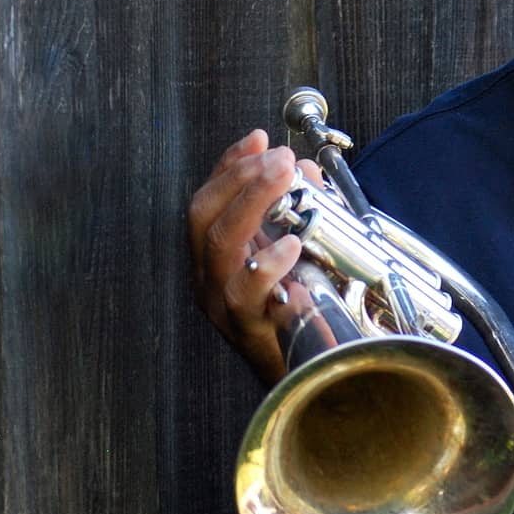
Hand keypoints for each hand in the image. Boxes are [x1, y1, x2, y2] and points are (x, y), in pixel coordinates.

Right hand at [187, 130, 319, 386]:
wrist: (310, 376)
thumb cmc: (303, 312)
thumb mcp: (299, 252)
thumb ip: (297, 210)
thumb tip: (304, 169)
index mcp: (216, 260)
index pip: (208, 202)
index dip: (229, 167)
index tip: (258, 138)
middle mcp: (209, 280)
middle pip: (203, 217)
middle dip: (238, 178)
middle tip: (277, 155)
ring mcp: (224, 306)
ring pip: (220, 247)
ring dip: (251, 204)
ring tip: (283, 177)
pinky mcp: (249, 330)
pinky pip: (248, 294)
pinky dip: (268, 264)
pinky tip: (292, 243)